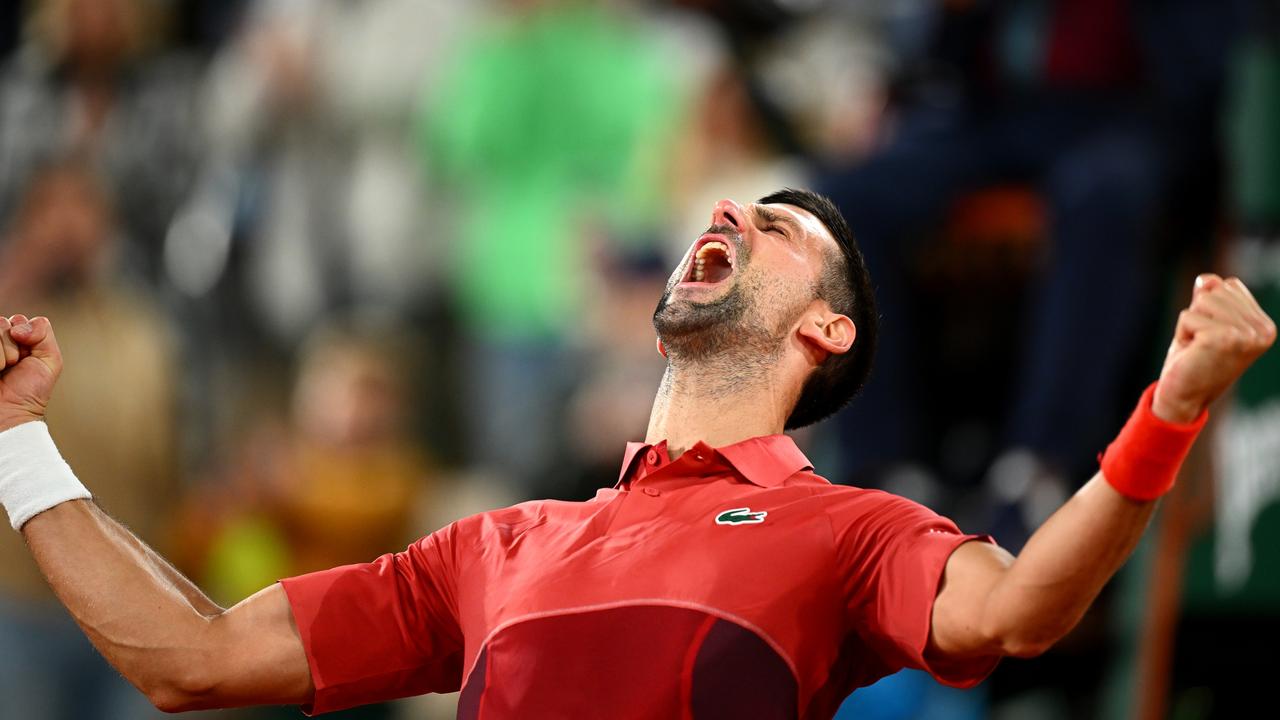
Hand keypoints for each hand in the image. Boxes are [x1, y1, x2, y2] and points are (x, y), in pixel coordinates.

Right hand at [0, 314, 62, 431]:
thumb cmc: (29, 392)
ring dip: (1, 355)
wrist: (10, 414)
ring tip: (1, 371)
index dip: (27, 337)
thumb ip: (43, 333)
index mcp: (13, 339)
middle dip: (12, 348)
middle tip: (13, 367)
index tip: (27, 358)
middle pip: (2, 323)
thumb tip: (18, 327)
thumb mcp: (50, 360)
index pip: (18, 320)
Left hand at [1154, 274, 1276, 422]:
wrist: (1183, 398)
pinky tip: (1192, 353)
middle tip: (1201, 344)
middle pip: (1215, 289)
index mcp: (1264, 324)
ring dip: (1190, 324)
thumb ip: (1209, 298)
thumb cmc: (1193, 360)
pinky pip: (1188, 316)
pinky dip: (1181, 333)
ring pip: (1202, 300)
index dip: (1208, 307)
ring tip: (1197, 347)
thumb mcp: (1204, 322)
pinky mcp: (1223, 339)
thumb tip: (1206, 279)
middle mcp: (1262, 329)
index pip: (1229, 285)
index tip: (1211, 335)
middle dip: (1198, 314)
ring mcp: (1246, 335)